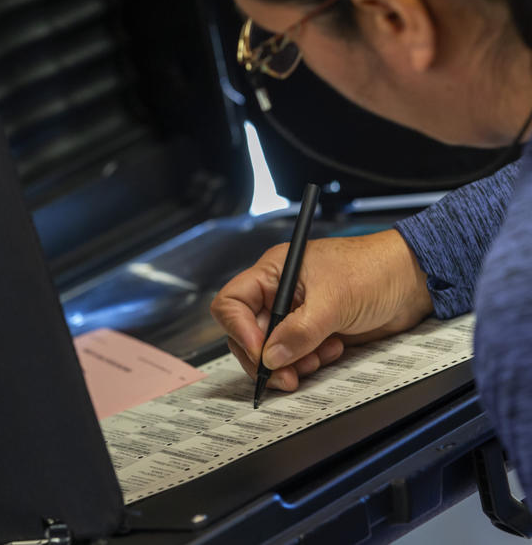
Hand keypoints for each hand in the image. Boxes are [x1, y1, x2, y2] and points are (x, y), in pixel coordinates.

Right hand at [211, 229, 432, 390]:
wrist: (413, 281)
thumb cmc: (374, 270)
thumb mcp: (334, 300)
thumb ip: (299, 331)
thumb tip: (270, 358)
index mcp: (274, 273)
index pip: (232, 303)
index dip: (239, 330)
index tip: (261, 354)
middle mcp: (279, 294)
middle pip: (247, 333)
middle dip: (266, 357)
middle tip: (286, 375)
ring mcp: (296, 315)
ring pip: (272, 350)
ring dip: (292, 362)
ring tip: (320, 357)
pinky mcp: (314, 333)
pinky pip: (297, 357)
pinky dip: (309, 362)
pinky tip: (332, 351)